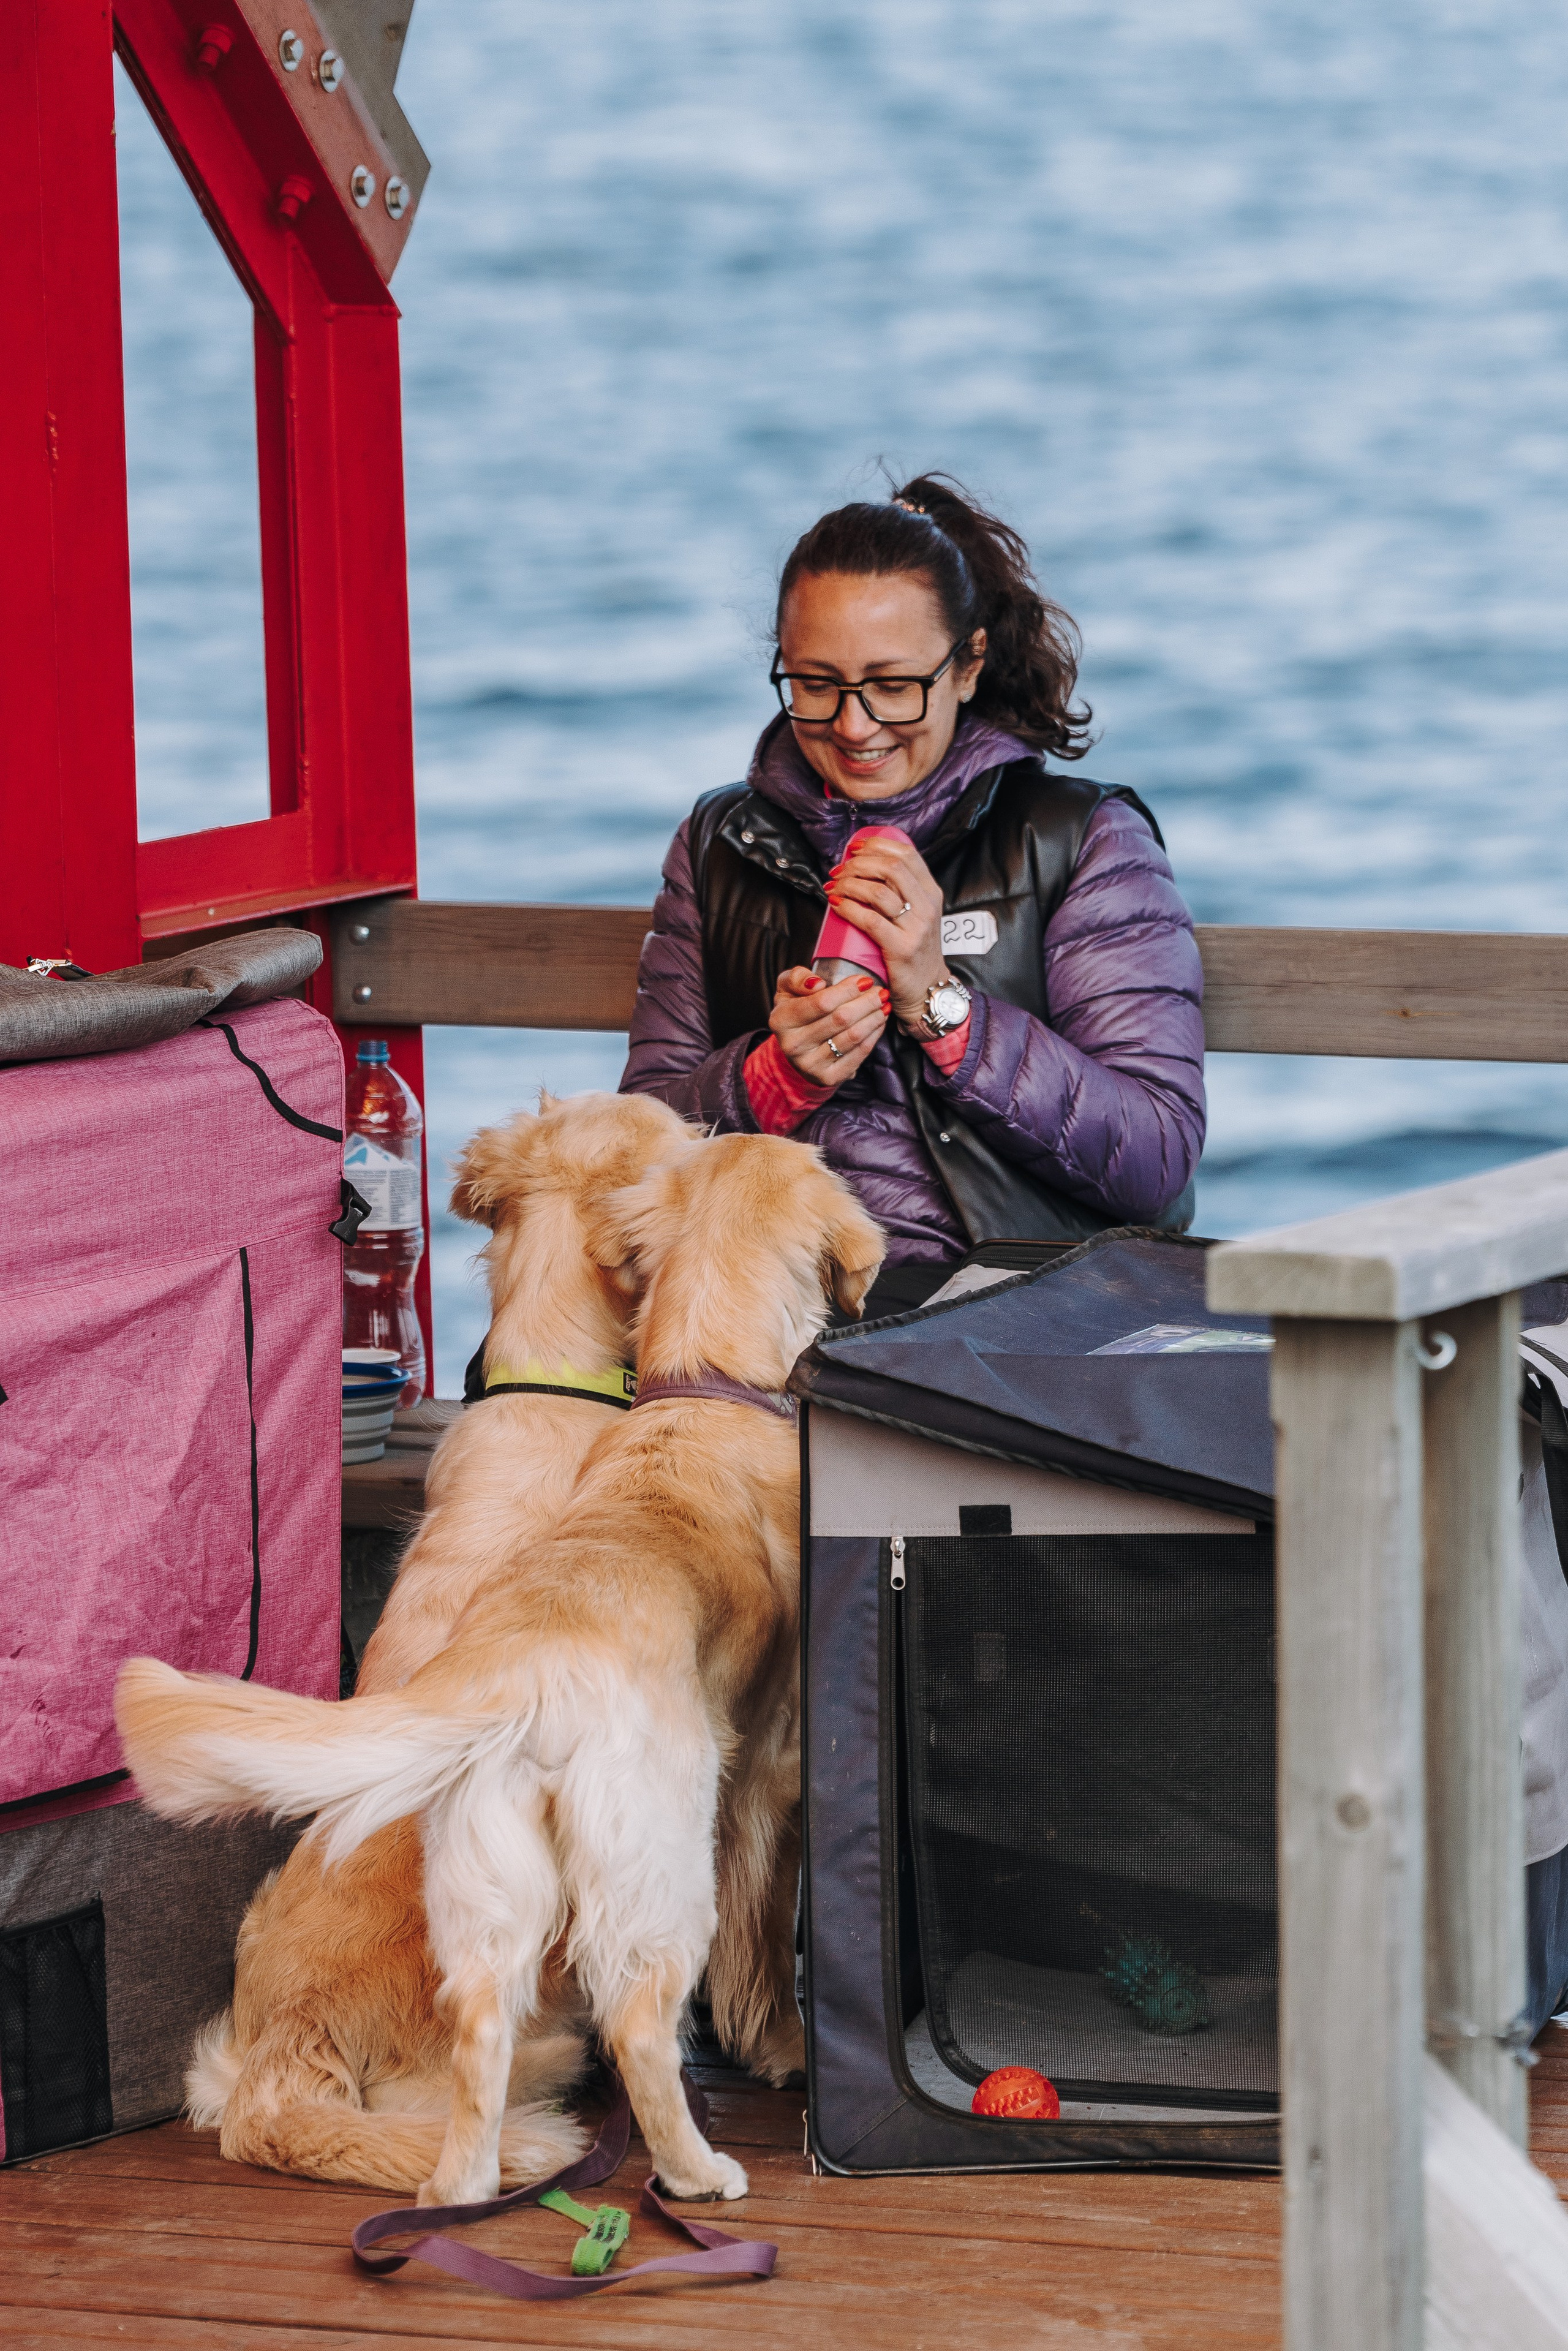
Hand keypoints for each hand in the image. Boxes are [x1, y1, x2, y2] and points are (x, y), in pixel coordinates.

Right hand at [769, 966, 889, 1088]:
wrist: (797, 1048)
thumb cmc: (797, 1010)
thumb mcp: (788, 989)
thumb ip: (797, 978)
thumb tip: (818, 984)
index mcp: (781, 1020)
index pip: (822, 1002)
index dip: (848, 990)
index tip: (865, 981)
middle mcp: (793, 1045)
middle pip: (841, 1019)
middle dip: (867, 1002)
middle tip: (880, 992)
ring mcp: (810, 1065)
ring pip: (853, 1036)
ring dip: (874, 1017)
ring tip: (883, 1005)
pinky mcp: (828, 1077)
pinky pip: (860, 1053)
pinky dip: (874, 1034)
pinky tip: (879, 1021)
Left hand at [825, 836, 947, 1030]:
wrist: (927, 989)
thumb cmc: (915, 950)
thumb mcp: (918, 915)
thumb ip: (902, 892)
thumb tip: (865, 866)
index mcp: (931, 892)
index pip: (907, 854)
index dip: (877, 845)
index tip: (854, 848)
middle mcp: (927, 906)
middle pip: (891, 867)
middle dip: (858, 864)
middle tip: (840, 871)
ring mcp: (916, 927)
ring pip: (877, 891)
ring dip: (848, 884)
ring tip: (834, 887)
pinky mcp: (901, 948)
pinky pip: (869, 920)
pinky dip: (847, 908)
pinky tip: (836, 904)